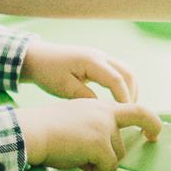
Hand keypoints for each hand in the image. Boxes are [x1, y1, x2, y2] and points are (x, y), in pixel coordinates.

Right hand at [19, 98, 164, 170]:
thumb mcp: (78, 117)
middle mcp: (106, 114)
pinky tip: (77, 161)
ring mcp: (104, 128)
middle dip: (118, 150)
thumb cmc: (48, 129)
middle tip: (116, 146)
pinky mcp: (99, 144)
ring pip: (116, 157)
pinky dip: (95, 170)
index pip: (137, 109)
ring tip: (76, 154)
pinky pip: (108, 167)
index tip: (153, 133)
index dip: (151, 121)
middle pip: (125, 141)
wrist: (32, 131)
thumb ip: (96, 123)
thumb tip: (109, 145)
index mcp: (101, 106)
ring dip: (99, 162)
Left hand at [21, 41, 138, 103]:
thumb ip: (83, 96)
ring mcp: (101, 57)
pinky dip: (124, 85)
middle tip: (129, 114)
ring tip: (127, 108)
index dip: (124, 98)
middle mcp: (100, 56)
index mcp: (91, 61)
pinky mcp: (100, 62)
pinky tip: (119, 99)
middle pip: (128, 72)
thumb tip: (103, 108)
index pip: (117, 80)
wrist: (38, 58)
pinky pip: (120, 71)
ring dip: (131, 88)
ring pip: (127, 70)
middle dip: (132, 93)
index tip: (124, 115)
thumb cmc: (47, 72)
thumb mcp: (63, 87)